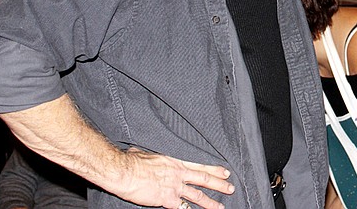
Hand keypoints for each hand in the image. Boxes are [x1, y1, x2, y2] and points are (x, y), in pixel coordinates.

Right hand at [111, 148, 234, 208]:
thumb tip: (147, 155)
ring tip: (221, 206)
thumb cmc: (133, 161)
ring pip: (197, 196)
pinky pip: (182, 208)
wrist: (125, 171)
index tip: (225, 172)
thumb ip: (155, 158)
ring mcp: (174, 187)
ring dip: (211, 202)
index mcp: (176, 162)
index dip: (214, 169)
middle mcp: (179, 174)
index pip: (200, 166)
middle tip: (230, 188)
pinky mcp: (167, 199)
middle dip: (219, 185)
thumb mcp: (148, 153)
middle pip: (204, 179)